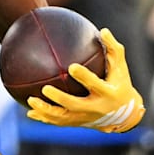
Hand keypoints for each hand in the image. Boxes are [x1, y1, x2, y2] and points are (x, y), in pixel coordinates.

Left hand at [26, 28, 145, 132]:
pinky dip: (44, 118)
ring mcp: (86, 118)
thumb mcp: (120, 67)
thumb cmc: (119, 83)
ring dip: (46, 111)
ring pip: (64, 117)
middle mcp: (96, 108)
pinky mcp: (78, 123)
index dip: (84, 77)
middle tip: (45, 88)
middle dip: (60, 98)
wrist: (124, 114)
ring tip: (31, 100)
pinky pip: (59, 122)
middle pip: (75, 104)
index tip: (71, 67)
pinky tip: (29, 112)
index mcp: (108, 93)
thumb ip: (113, 48)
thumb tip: (103, 30)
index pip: (95, 85)